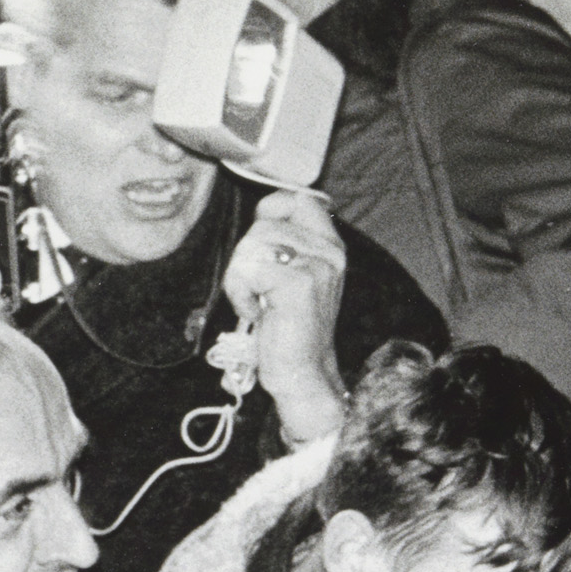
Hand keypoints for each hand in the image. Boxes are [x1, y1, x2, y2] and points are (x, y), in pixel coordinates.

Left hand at [222, 189, 348, 444]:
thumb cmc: (289, 327)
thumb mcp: (293, 276)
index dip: (269, 212)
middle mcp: (329, 252)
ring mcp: (317, 266)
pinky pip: (248, 270)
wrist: (302, 372)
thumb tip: (265, 211)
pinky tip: (257, 312)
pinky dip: (240, 293)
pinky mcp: (299, 284)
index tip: (260, 246)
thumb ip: (285, 243)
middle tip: (256, 288)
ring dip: (240, 278)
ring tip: (258, 302)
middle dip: (245, 256)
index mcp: (330, 246)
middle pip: (264, 224)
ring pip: (252, 245)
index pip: (298, 199)